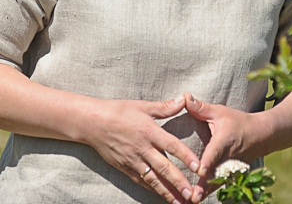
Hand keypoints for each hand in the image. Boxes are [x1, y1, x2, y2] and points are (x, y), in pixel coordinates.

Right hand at [86, 95, 201, 203]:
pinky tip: (162, 196)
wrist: (93, 123)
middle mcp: (142, 148)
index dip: (186, 156)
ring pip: (153, 179)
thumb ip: (166, 106)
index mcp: (149, 131)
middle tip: (192, 194)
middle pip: (164, 167)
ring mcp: (133, 160)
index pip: (171, 145)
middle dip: (178, 182)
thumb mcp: (143, 106)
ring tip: (180, 202)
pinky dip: (152, 189)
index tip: (198, 167)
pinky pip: (141, 181)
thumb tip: (186, 98)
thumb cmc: (119, 111)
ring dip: (167, 192)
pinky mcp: (125, 168)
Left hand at [183, 93, 269, 203]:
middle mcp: (228, 157)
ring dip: (206, 193)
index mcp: (224, 140)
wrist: (261, 135)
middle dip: (205, 186)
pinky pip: (219, 186)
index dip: (208, 161)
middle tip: (193, 197)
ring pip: (218, 183)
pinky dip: (209, 193)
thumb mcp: (220, 111)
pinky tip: (194, 201)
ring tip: (191, 202)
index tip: (201, 171)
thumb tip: (184, 97)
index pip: (215, 152)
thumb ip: (201, 108)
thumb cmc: (237, 121)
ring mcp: (231, 168)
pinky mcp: (230, 175)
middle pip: (216, 173)